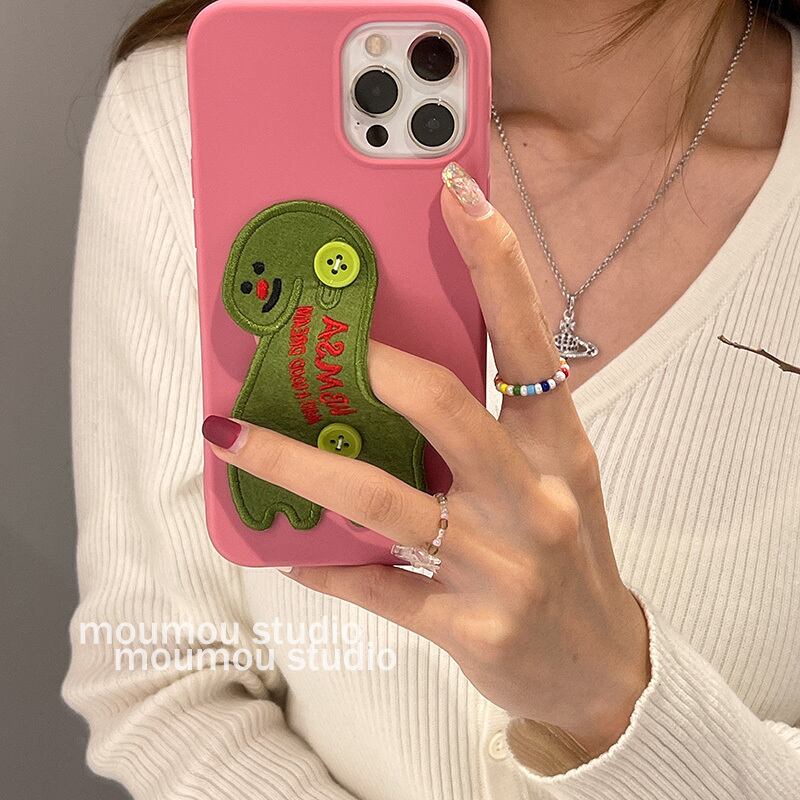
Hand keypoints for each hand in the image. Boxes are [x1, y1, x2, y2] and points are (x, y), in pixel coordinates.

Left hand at [202, 162, 649, 756]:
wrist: (599, 664)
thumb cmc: (569, 552)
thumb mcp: (554, 476)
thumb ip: (493, 424)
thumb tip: (402, 372)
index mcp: (558, 445)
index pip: (528, 339)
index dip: (496, 262)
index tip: (458, 193)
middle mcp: (535, 496)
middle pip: (444, 407)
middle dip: (371, 364)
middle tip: (310, 337)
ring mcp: (503, 565)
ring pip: (384, 502)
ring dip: (298, 466)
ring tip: (235, 437)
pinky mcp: (470, 628)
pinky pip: (379, 588)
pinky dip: (326, 567)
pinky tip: (286, 549)